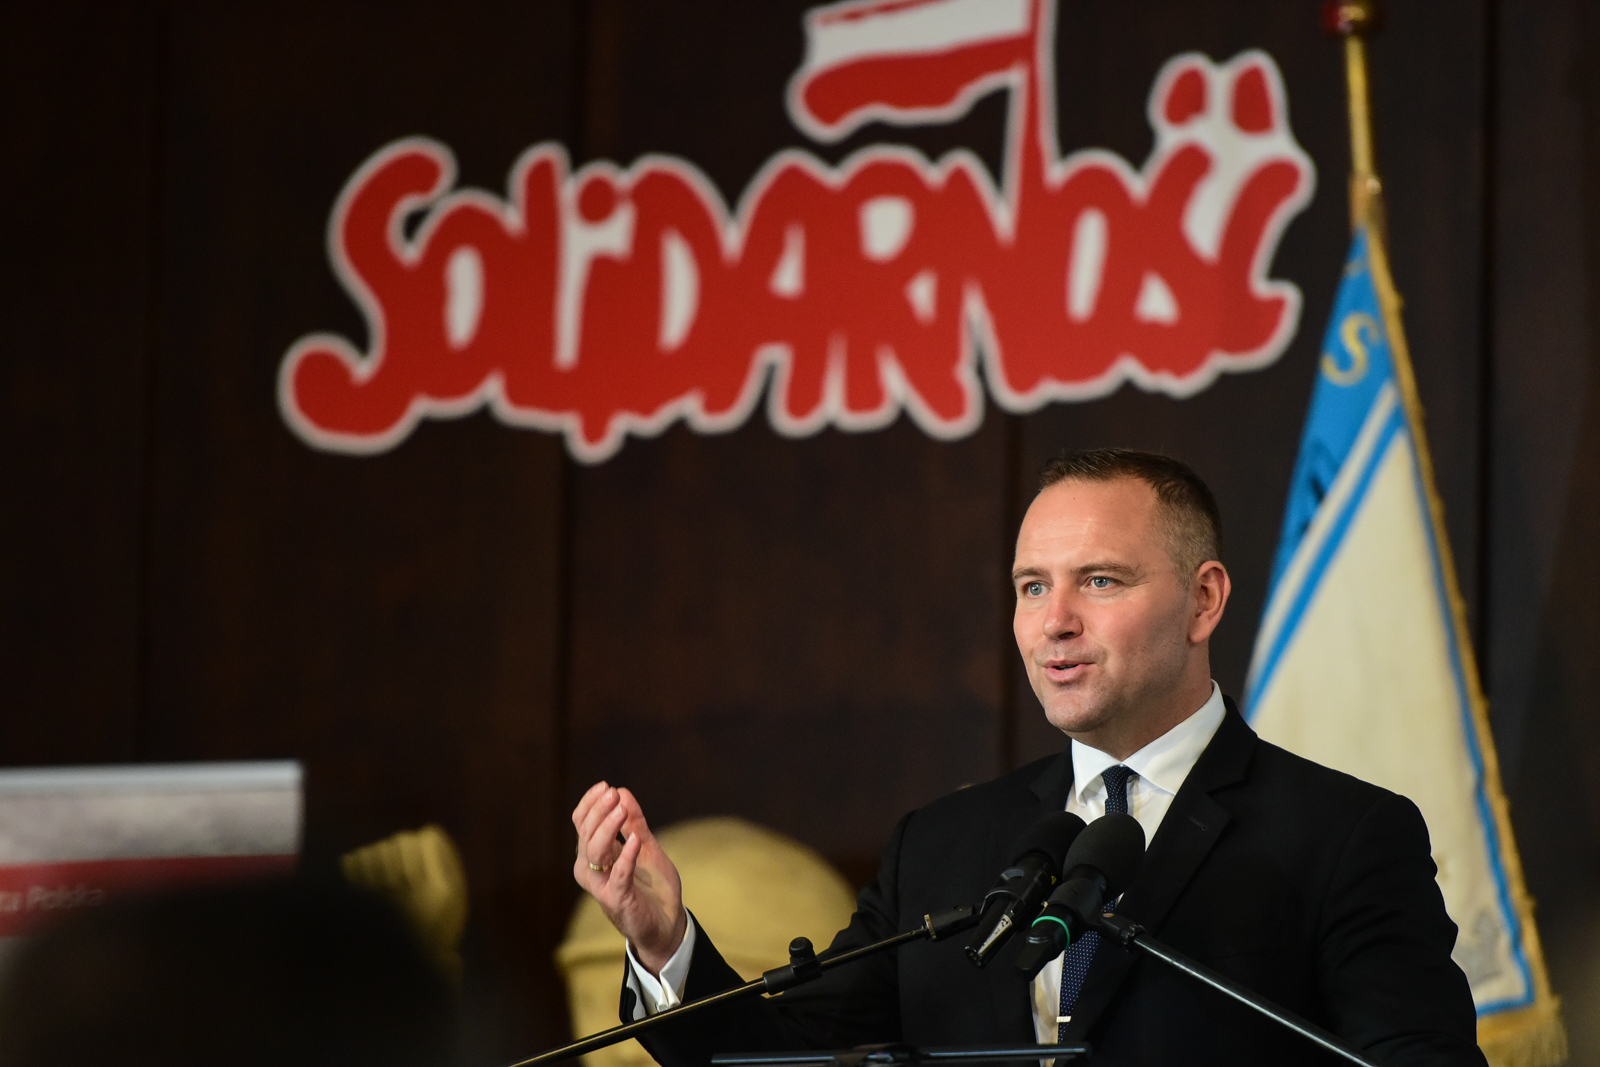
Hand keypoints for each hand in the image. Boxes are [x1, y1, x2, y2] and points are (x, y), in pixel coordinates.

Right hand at [572, 782, 686, 975]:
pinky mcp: (618, 900)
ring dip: (608, 828)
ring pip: (594, 852)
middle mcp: (591, 870)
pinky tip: (636, 840)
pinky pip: (619, 874)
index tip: (606, 786)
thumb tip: (623, 791)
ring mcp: (602, 886)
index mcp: (594, 856)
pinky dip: (626, 856)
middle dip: (599, 811)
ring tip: (622, 809)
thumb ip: (635, 823)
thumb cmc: (652, 888)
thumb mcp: (646, 847)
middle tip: (614, 794)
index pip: (582, 823)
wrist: (667, 925)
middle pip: (585, 833)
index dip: (591, 803)